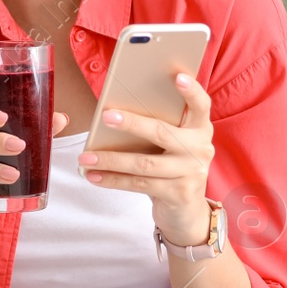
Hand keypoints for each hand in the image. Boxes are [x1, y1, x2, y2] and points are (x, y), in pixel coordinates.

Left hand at [77, 73, 213, 245]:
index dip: (191, 91)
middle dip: (132, 123)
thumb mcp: (173, 144)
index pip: (201, 105)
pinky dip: (113, 180)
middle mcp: (200, 149)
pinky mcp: (179, 194)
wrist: (187, 211)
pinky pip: (139, 184)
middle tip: (106, 116)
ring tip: (85, 157)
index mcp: (200, 129)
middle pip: (163, 132)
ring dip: (111, 159)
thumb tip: (114, 113)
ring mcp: (191, 173)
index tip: (178, 76)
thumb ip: (158, 128)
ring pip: (145, 163)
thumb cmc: (171, 166)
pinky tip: (94, 176)